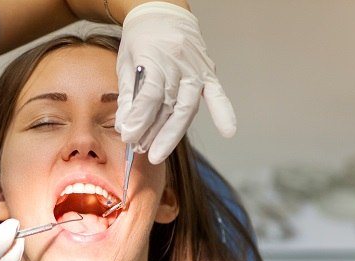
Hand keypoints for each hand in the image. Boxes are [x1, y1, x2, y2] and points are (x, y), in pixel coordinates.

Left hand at [116, 2, 235, 163]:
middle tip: (144, 153)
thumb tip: (126, 127)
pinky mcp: (207, 72)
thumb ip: (127, 96)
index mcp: (155, 57)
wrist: (163, 13)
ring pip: (188, 106)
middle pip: (169, 104)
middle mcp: (178, 63)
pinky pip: (217, 94)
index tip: (128, 137)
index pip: (149, 94)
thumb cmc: (140, 39)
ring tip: (159, 152)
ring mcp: (195, 68)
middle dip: (156, 133)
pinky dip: (224, 112)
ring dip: (174, 133)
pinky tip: (228, 130)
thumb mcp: (126, 64)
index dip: (139, 118)